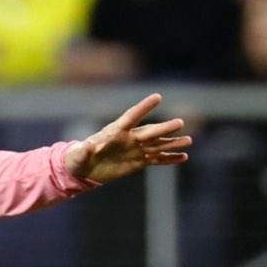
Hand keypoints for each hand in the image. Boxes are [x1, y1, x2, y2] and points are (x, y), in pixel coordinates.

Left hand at [64, 93, 191, 184]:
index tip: (157, 97)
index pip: (131, 117)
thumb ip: (83, 150)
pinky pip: (157, 159)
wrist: (83, 169)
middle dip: (164, 128)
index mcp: (114, 132)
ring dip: (172, 143)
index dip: (143, 108)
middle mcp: (129, 138)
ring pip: (157, 145)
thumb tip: (86, 146)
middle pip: (149, 132)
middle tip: (180, 123)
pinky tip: (183, 157)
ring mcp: (135, 150)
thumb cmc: (78, 158)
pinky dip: (169, 159)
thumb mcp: (78, 155)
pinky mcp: (137, 162)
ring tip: (188, 140)